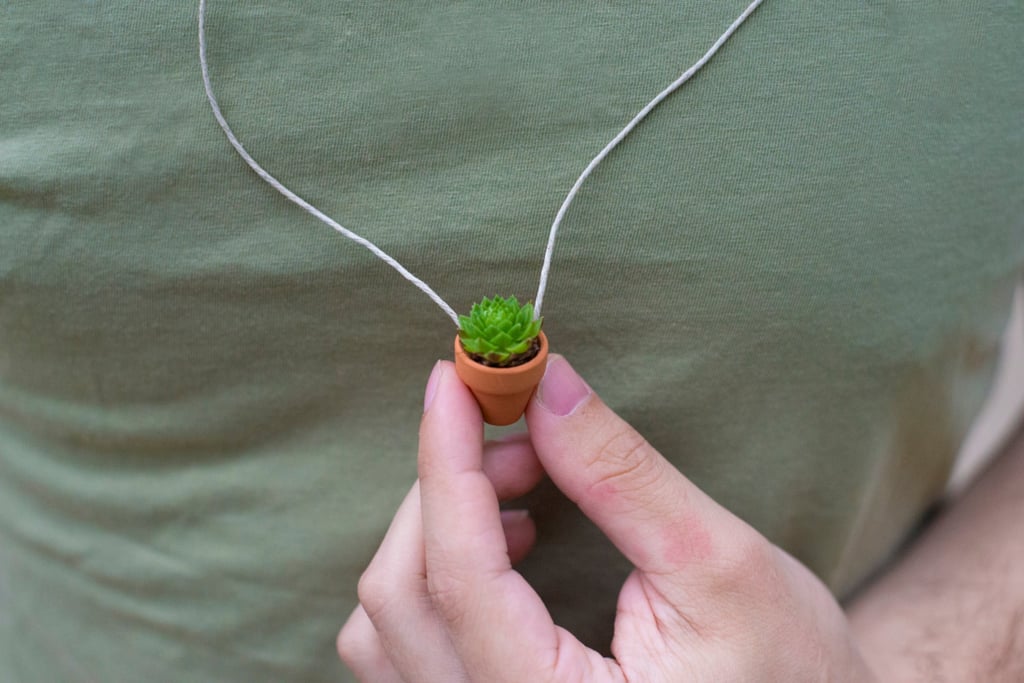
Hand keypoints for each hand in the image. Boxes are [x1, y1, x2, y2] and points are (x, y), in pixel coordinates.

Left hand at [338, 356, 877, 681]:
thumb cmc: (788, 671)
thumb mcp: (719, 565)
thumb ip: (621, 475)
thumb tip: (545, 384)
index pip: (459, 573)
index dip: (449, 460)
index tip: (456, 379)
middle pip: (402, 594)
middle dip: (449, 488)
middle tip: (523, 432)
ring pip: (386, 628)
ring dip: (432, 531)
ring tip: (517, 490)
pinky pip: (407, 649)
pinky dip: (434, 575)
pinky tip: (503, 543)